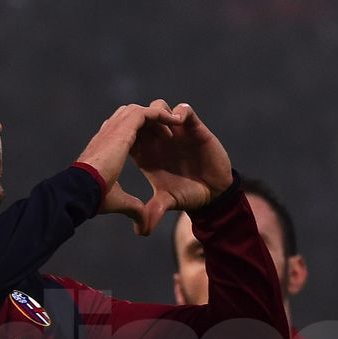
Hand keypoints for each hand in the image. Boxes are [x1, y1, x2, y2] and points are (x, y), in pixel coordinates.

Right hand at [76, 103, 182, 229]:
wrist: (82, 187)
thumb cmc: (94, 196)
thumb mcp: (119, 200)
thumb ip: (132, 206)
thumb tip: (142, 222)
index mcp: (105, 148)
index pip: (123, 133)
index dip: (141, 137)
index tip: (156, 147)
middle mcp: (109, 133)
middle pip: (131, 117)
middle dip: (150, 123)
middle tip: (167, 134)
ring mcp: (115, 127)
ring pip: (140, 112)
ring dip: (158, 116)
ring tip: (174, 125)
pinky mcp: (125, 126)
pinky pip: (148, 112)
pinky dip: (161, 114)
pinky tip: (175, 121)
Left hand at [131, 101, 233, 233]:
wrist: (213, 192)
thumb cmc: (187, 196)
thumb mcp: (167, 202)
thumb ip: (153, 212)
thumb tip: (140, 232)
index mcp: (144, 153)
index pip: (127, 134)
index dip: (125, 134)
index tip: (129, 144)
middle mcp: (157, 139)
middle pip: (138, 116)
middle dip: (139, 120)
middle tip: (147, 135)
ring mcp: (174, 131)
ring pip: (158, 106)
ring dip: (158, 115)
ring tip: (165, 134)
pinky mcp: (192, 127)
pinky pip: (184, 109)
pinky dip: (179, 112)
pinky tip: (178, 125)